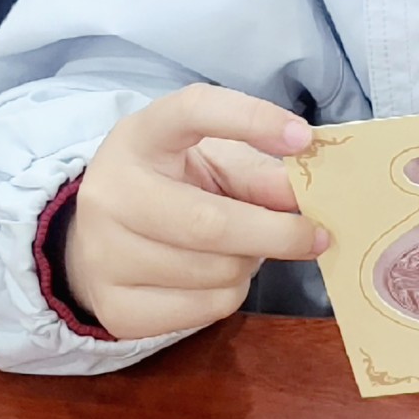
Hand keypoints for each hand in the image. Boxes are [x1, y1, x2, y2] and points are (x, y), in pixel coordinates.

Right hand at [63, 84, 327, 341]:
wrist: (101, 238)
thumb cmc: (174, 185)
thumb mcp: (214, 162)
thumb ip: (261, 173)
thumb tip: (307, 194)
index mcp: (140, 137)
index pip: (194, 111)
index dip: (252, 120)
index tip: (303, 138)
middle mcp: (111, 192)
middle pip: (209, 222)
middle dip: (277, 232)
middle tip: (317, 234)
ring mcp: (104, 255)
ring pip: (214, 271)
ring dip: (251, 262)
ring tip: (246, 247)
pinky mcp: (114, 308)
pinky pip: (204, 308)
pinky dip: (230, 293)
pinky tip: (219, 275)